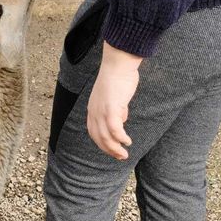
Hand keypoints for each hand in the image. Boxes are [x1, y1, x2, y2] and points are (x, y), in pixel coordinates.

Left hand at [87, 43, 142, 159]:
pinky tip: (127, 142)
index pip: (94, 132)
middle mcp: (94, 112)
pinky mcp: (111, 109)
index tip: (112, 150)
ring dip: (115, 148)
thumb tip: (122, 118)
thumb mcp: (114, 96)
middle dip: (109, 150)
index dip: (102, 143)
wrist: (118, 63)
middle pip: (99, 138)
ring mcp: (102, 111)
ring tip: (124, 154)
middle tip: (120, 157)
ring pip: (106, 137)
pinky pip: (115, 129)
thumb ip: (117, 107)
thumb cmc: (119, 76)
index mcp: (93, 109)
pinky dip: (120, 138)